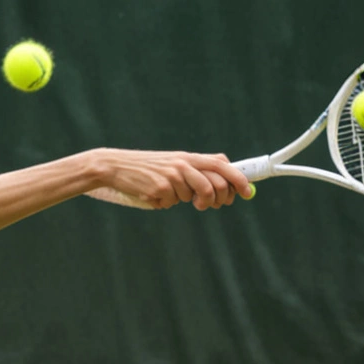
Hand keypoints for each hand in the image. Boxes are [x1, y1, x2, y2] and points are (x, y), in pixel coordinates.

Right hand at [89, 149, 251, 210]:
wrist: (116, 167)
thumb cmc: (148, 168)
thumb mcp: (174, 162)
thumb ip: (196, 168)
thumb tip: (224, 181)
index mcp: (188, 157)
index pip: (221, 165)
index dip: (238, 179)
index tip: (247, 192)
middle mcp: (183, 164)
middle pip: (215, 184)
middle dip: (218, 199)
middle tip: (209, 206)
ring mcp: (172, 176)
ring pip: (196, 196)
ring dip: (187, 201)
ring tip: (172, 195)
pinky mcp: (160, 188)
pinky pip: (173, 203)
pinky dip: (165, 202)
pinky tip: (153, 194)